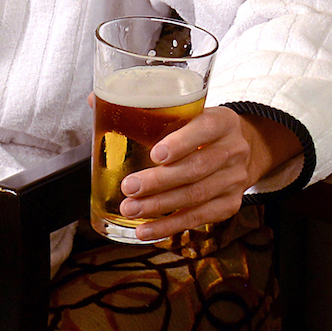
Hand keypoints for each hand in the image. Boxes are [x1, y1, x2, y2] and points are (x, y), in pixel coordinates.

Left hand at [118, 106, 293, 239]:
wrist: (236, 151)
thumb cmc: (197, 131)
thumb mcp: (184, 113)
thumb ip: (145, 109)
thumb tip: (95, 100)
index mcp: (222, 121)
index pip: (205, 128)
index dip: (181, 142)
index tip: (155, 154)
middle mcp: (233, 149)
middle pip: (197, 167)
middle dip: (160, 181)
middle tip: (129, 187)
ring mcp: (234, 179)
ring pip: (197, 196)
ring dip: (160, 206)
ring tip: (130, 209)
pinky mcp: (229, 204)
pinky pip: (199, 218)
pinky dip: (170, 226)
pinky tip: (146, 230)